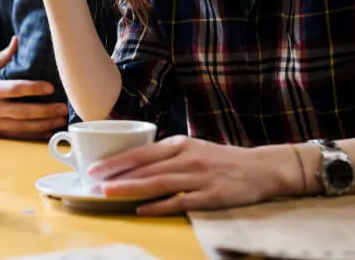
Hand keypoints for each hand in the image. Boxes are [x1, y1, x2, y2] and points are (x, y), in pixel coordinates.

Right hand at [0, 37, 67, 139]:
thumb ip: (2, 56)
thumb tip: (17, 40)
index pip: (15, 89)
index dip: (33, 89)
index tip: (51, 88)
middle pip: (23, 111)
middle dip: (45, 111)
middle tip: (63, 108)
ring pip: (23, 126)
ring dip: (44, 124)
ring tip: (60, 120)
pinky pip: (18, 136)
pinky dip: (34, 135)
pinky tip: (48, 132)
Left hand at [87, 135, 295, 214]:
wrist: (260, 168)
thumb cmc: (221, 159)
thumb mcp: (193, 147)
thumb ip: (167, 154)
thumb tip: (135, 162)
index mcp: (180, 143)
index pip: (141, 152)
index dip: (117, 160)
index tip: (95, 167)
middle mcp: (187, 158)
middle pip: (145, 167)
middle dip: (117, 175)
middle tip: (94, 183)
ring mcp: (198, 177)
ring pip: (158, 183)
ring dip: (131, 189)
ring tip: (109, 194)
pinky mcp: (210, 195)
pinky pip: (179, 201)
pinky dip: (159, 206)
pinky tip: (141, 210)